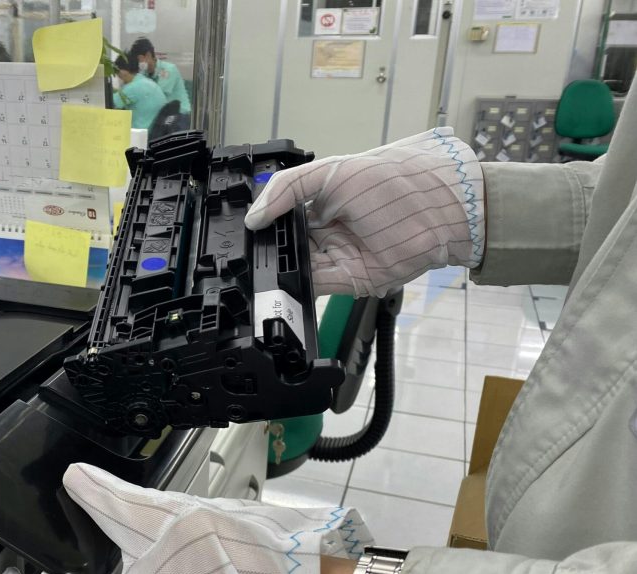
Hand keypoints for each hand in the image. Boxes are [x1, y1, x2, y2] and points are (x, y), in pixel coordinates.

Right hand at [244, 128, 484, 297]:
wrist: (442, 210)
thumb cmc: (396, 182)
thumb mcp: (333, 171)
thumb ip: (288, 188)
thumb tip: (255, 216)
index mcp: (323, 199)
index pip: (283, 213)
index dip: (264, 220)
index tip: (246, 227)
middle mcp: (328, 229)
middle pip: (287, 243)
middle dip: (269, 247)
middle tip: (250, 249)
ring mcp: (338, 255)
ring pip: (296, 267)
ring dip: (279, 268)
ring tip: (260, 264)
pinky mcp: (349, 279)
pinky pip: (314, 286)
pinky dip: (295, 286)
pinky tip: (280, 280)